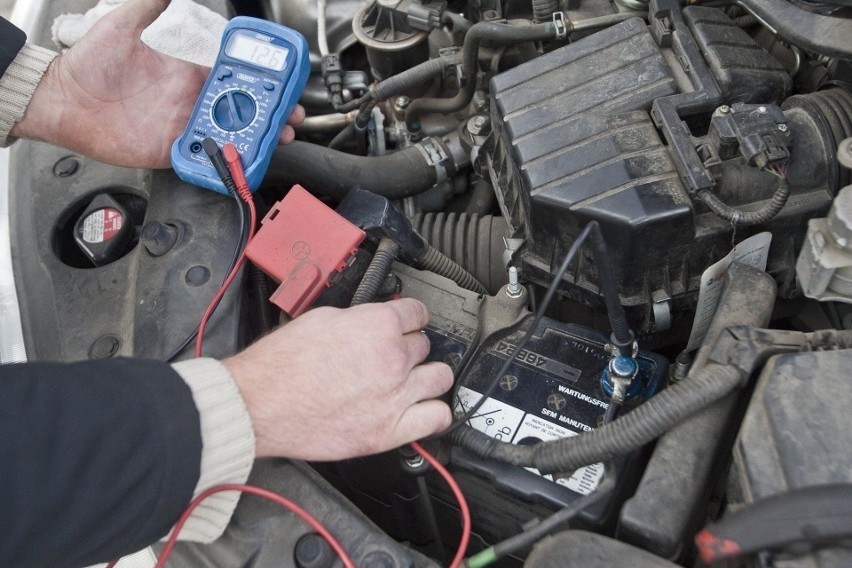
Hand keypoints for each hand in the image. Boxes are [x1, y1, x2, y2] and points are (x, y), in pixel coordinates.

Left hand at [11, 0, 304, 168]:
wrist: (63, 98)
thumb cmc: (89, 63)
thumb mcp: (124, 24)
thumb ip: (151, 4)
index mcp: (187, 73)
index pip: (233, 76)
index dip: (260, 81)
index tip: (281, 82)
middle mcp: (190, 101)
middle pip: (241, 110)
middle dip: (270, 114)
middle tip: (291, 117)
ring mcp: (183, 127)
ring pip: (231, 135)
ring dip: (258, 138)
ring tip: (279, 138)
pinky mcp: (171, 151)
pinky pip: (205, 158)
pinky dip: (227, 159)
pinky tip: (245, 157)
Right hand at [223, 299, 453, 459]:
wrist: (259, 404)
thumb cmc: (280, 364)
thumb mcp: (321, 319)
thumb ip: (358, 320)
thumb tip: (371, 321)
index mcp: (378, 326)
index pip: (417, 312)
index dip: (410, 316)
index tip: (408, 322)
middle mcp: (393, 359)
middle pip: (424, 345)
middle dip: (410, 347)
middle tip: (394, 354)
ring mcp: (395, 396)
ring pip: (439, 378)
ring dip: (428, 376)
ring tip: (415, 380)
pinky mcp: (388, 430)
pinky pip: (436, 418)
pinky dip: (435, 414)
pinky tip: (426, 410)